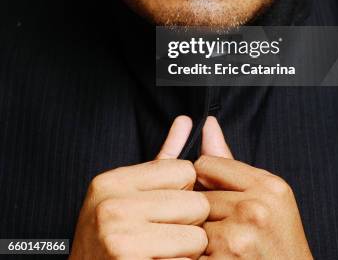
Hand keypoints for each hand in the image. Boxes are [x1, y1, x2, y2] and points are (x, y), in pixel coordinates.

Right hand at [70, 115, 208, 259]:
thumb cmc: (110, 241)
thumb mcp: (128, 195)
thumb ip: (162, 159)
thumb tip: (186, 121)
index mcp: (112, 182)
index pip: (185, 170)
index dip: (183, 192)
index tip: (163, 207)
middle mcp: (113, 207)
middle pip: (196, 203)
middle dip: (189, 224)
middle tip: (164, 235)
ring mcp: (121, 240)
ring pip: (197, 238)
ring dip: (187, 252)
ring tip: (161, 252)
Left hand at [196, 117, 312, 258]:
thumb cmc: (279, 242)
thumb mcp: (267, 196)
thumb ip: (230, 161)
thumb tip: (208, 123)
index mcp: (268, 186)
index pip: (207, 164)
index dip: (205, 180)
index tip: (215, 194)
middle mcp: (255, 209)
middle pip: (198, 196)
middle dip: (204, 212)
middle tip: (223, 227)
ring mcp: (239, 239)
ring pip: (193, 225)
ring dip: (201, 237)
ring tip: (221, 246)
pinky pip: (192, 253)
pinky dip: (198, 258)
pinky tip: (216, 258)